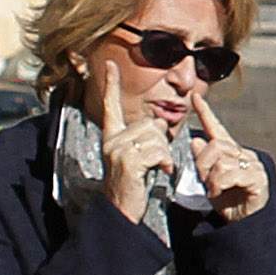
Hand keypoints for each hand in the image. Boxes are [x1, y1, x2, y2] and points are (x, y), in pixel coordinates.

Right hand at [92, 60, 164, 221]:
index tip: (109, 64)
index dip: (111, 85)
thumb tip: (158, 121)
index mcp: (112, 136)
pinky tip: (161, 171)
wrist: (123, 210)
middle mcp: (111, 140)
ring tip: (158, 167)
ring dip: (165, 154)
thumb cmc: (135, 184)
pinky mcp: (128, 162)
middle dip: (161, 141)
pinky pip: (158, 151)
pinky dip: (166, 161)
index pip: (111, 106)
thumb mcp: (139, 156)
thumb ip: (147, 137)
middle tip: (157, 159)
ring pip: (156, 137)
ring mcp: (118, 151)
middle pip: (149, 124)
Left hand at [191, 93, 266, 222]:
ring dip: (210, 176)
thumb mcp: (208, 181)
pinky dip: (218, 183)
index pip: (217, 129)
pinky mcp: (258, 178)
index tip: (194, 98)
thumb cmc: (229, 203)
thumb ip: (202, 161)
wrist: (245, 227)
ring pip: (221, 158)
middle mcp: (244, 155)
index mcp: (231, 153)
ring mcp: (253, 166)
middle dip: (202, 162)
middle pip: (216, 144)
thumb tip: (195, 140)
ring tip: (212, 190)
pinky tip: (217, 192)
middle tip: (202, 180)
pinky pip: (230, 172)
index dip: (206, 112)